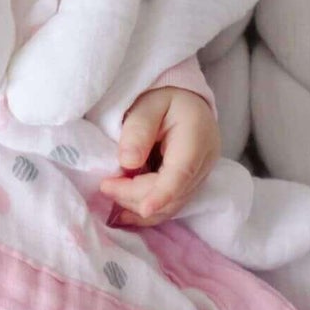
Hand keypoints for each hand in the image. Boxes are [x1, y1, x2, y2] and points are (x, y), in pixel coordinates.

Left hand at [99, 87, 219, 226]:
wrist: (184, 99)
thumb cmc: (164, 97)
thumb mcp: (148, 104)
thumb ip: (138, 130)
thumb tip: (127, 163)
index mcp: (197, 138)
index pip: (182, 173)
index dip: (162, 194)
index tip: (143, 209)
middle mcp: (204, 162)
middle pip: (174, 193)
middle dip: (136, 196)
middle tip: (105, 186)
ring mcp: (199, 175)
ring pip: (173, 204)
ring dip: (139, 205)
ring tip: (111, 194)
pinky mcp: (190, 182)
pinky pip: (171, 203)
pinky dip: (148, 210)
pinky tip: (125, 212)